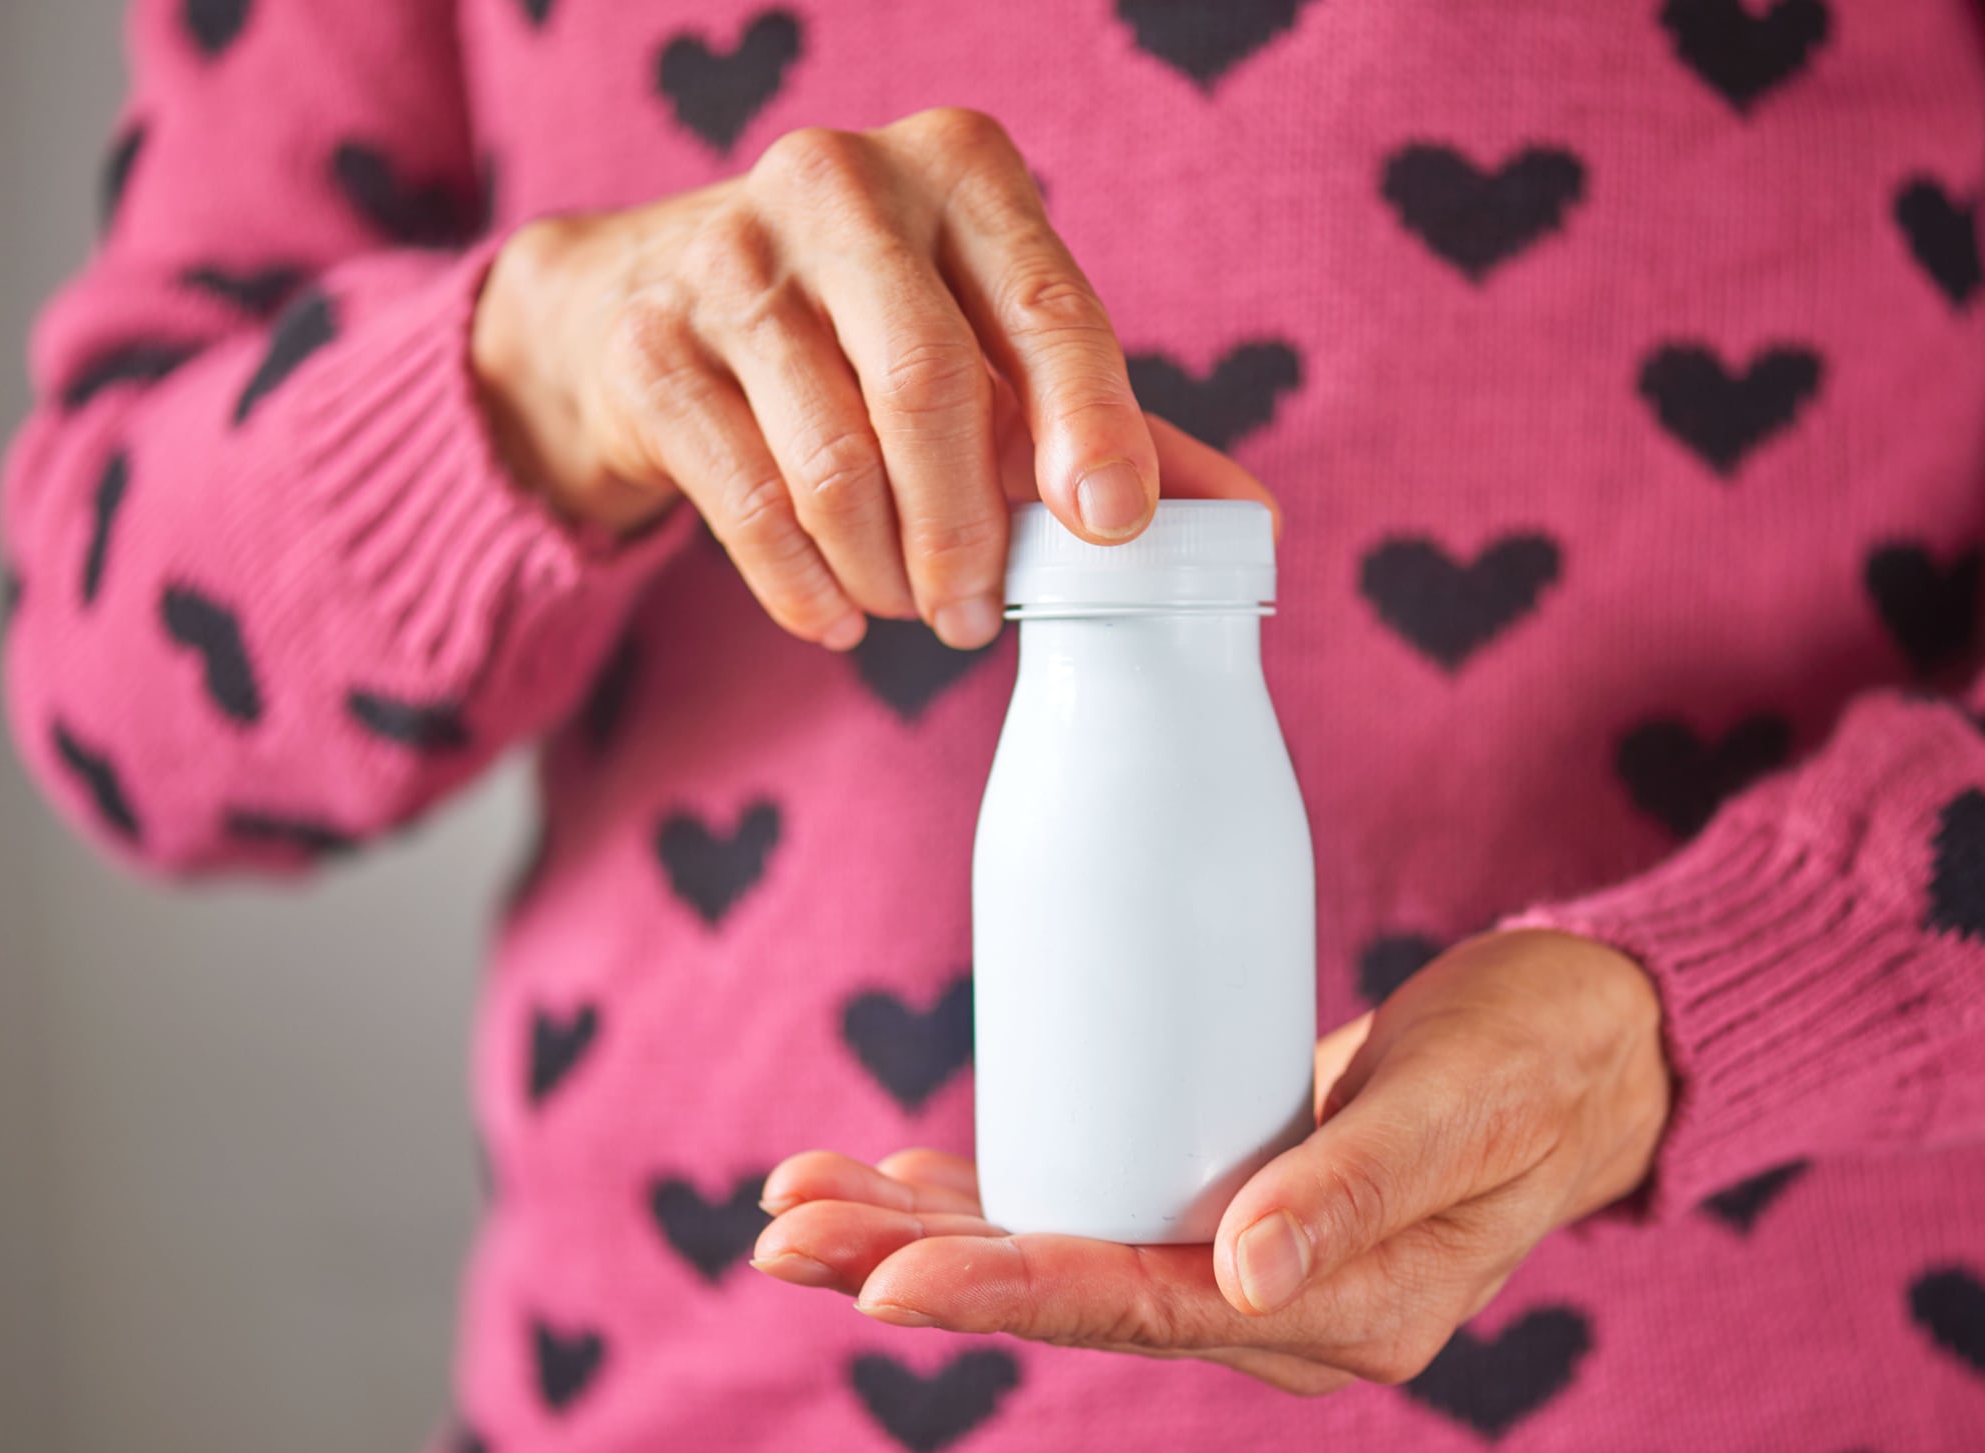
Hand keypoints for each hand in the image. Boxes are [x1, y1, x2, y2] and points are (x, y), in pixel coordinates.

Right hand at [470, 105, 1278, 653]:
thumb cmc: (856, 327)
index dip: (1090, 422)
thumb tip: (1240, 519)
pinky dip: (803, 585)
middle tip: (978, 616)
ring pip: (832, 459)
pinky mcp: (650, 348)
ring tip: (910, 607)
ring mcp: (728, 258)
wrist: (637, 304)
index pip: (1045, 305)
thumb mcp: (980, 339)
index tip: (1113, 525)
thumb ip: (1094, 417)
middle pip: (928, 387)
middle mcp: (839, 185)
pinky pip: (746, 500)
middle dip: (966, 531)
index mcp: (955, 169)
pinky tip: (835, 613)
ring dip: (885, 568)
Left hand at [751, 928, 1671, 1394]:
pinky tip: (915, 1177)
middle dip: (914, 1261)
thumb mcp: (1466, 1107)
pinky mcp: (1218, 1195)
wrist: (1594, 1045)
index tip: (882, 1282)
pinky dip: (998, 1192)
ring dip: (925, 1229)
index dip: (1003, 1293)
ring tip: (801, 1204)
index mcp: (1329, 1314)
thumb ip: (1361, 1190)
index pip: (1133, 1306)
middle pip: (1060, 1287)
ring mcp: (1237, 1255)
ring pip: (1054, 1248)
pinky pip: (1090, 1205)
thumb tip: (1241, 1276)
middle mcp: (1266, 1303)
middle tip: (780, 1230)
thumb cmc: (1543, 1062)